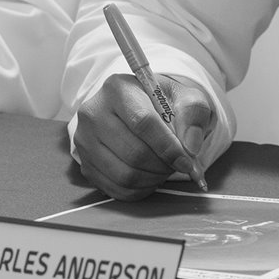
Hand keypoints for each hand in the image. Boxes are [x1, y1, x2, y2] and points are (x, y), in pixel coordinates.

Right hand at [70, 71, 214, 200]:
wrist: (140, 111)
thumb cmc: (162, 104)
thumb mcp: (185, 98)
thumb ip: (194, 115)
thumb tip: (190, 146)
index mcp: (118, 88)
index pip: (143, 122)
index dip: (168, 147)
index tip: (187, 161)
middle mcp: (93, 112)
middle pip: (134, 152)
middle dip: (163, 165)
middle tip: (178, 164)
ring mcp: (84, 140)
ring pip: (125, 175)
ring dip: (154, 179)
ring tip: (165, 168)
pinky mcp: (85, 164)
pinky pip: (117, 189)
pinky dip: (141, 189)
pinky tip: (150, 176)